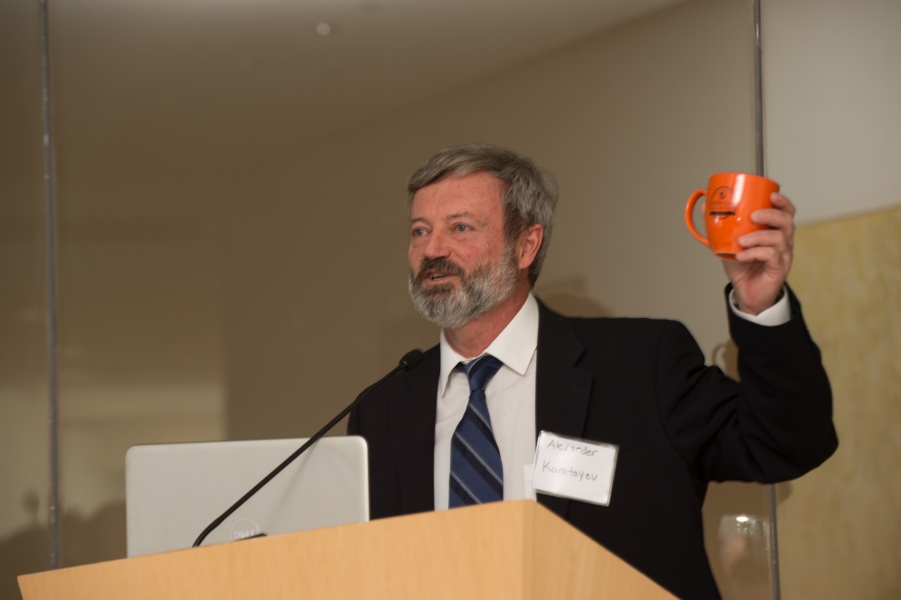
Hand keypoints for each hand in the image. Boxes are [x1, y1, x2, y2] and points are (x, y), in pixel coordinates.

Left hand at [722, 192, 794, 314]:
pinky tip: (741, 255)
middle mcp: (782, 241)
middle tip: (753, 216)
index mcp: (773, 230)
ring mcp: (783, 255)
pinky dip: (754, 253)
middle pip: (786, 221)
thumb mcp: (728, 242)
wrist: (745, 291)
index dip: (782, 202)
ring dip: (758, 236)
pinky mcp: (779, 268)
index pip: (785, 212)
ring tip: (741, 241)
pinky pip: (771, 256)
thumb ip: (719, 225)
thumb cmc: (741, 265)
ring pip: (779, 238)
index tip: (771, 195)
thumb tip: (706, 205)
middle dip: (770, 215)